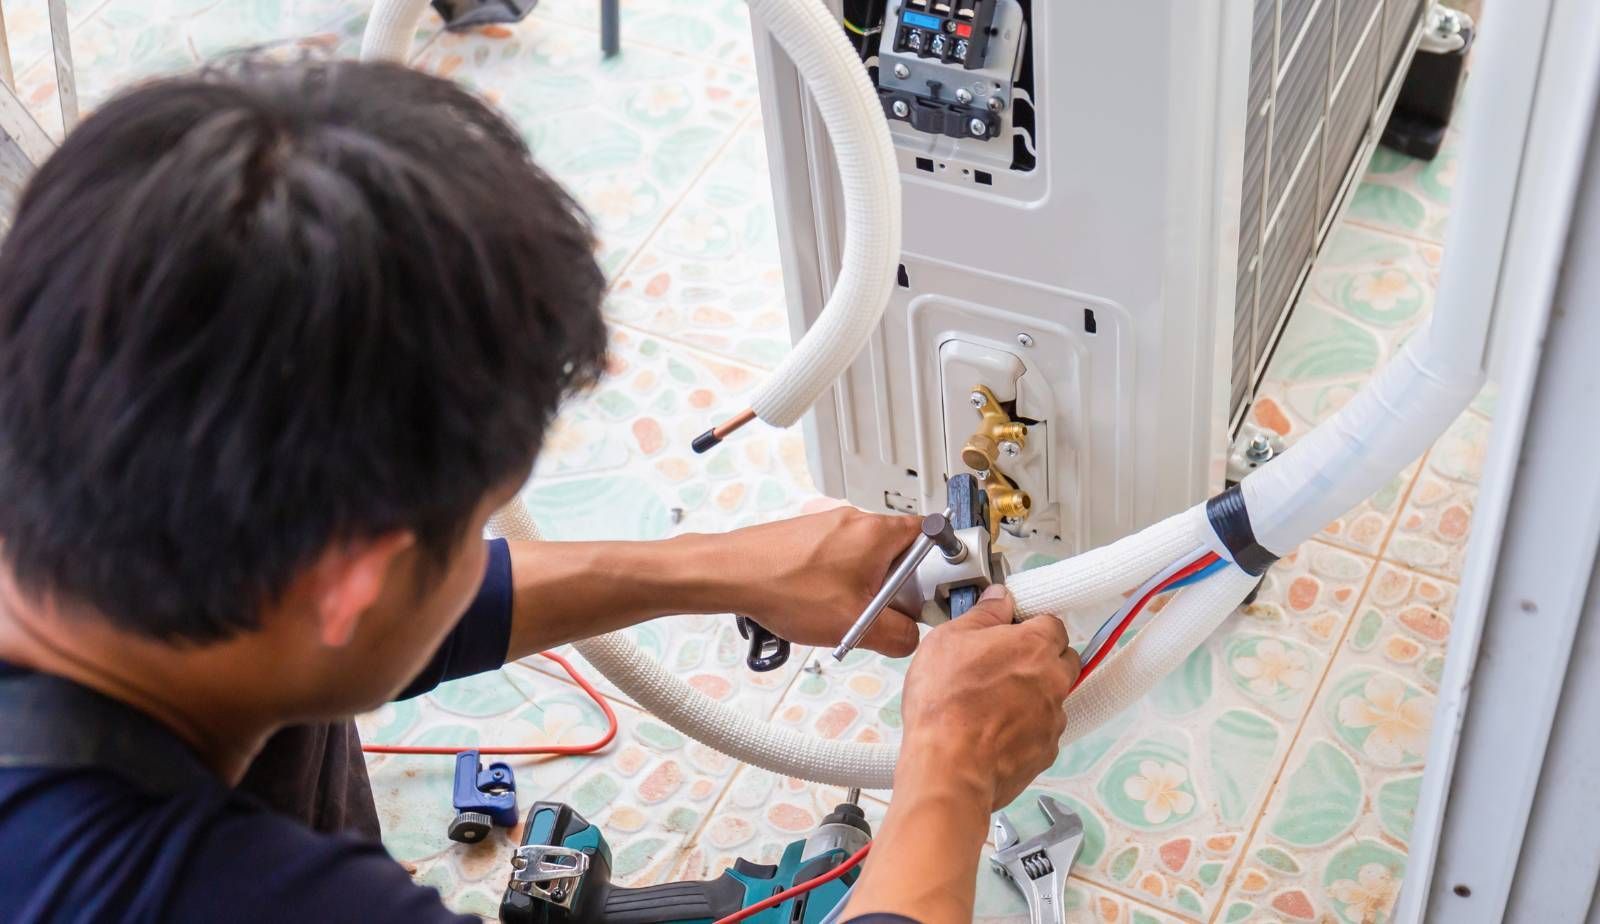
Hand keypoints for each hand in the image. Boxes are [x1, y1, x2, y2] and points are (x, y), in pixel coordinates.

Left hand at [713, 507, 921, 656]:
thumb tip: (910, 638)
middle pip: (898, 551)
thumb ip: (897, 636)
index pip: (931, 533)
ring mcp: (829, 526)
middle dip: (895, 586)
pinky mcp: (808, 537)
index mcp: (877, 532)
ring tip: (841, 614)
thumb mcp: (854, 625)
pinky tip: (817, 606)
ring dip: (863, 589)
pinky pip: (839, 560)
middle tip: (882, 612)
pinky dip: (837, 584)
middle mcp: (855, 521)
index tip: (937, 588)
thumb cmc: (783, 587)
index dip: (940, 564)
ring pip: (866, 559)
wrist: (730, 574)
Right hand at [897, 585, 1078, 809]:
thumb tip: (998, 599)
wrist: (949, 768)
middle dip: (1039, 659)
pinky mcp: (1045, 753)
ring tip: (990, 704)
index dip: (1028, 625)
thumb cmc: (945, 704)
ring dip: (1031, 696)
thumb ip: (982, 614)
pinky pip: (1041, 731)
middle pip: (1062, 660)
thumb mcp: (948, 640)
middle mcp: (1054, 682)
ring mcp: (1053, 720)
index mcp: (1035, 646)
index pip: (1051, 623)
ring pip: (1052, 698)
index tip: (1008, 631)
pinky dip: (1023, 729)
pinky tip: (992, 732)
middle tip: (1001, 665)